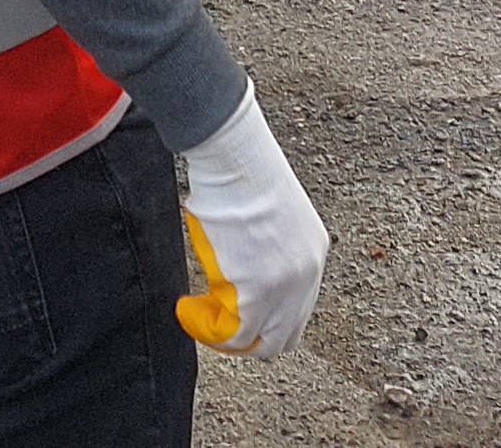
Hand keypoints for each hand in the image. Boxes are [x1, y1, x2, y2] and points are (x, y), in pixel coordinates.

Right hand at [175, 87, 326, 355]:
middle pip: (284, 335)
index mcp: (312, 252)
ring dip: (225, 336)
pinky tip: (187, 307)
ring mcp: (285, 289)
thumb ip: (266, 248)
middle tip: (215, 319)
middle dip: (248, 336)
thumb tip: (237, 264)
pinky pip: (233, 335)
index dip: (264, 316)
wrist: (235, 157)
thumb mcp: (270, 215)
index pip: (297, 309)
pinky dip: (206, 328)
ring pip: (260, 344)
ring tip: (197, 313)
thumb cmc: (242, 170)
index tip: (233, 307)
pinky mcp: (257, 295)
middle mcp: (306, 276)